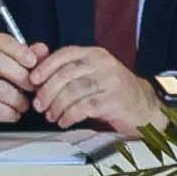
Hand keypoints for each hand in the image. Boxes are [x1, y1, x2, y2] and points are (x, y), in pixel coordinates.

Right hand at [0, 33, 42, 131]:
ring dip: (16, 98)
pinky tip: (14, 113)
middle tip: (32, 87)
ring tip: (24, 103)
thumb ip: (27, 55)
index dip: (19, 51)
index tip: (33, 62)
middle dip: (21, 76)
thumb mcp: (10, 62)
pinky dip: (9, 112)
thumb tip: (43, 50)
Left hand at [23, 43, 160, 132]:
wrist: (143, 107)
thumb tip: (37, 63)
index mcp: (95, 54)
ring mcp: (110, 81)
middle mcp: (103, 64)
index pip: (66, 54)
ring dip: (57, 105)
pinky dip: (69, 116)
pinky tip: (64, 121)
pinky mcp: (114, 100)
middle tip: (39, 104)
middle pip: (67, 73)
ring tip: (51, 115)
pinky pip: (84, 107)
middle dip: (48, 90)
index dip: (46, 67)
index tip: (33, 80)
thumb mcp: (90, 75)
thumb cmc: (112, 92)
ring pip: (74, 91)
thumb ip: (66, 69)